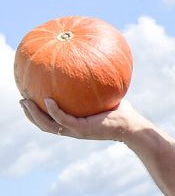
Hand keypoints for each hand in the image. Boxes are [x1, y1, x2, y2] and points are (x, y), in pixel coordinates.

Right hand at [20, 98, 144, 142]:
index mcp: (74, 124)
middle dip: (30, 114)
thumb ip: (92, 86)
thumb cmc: (120, 111)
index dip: (37, 113)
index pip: (50, 121)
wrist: (131, 126)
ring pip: (48, 125)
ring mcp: (76, 131)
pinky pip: (63, 119)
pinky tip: (48, 100)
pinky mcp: (83, 129)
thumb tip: (88, 64)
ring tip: (26, 101)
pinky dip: (53, 111)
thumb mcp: (102, 96)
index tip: (29, 100)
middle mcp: (72, 129)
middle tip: (21, 100)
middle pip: (43, 125)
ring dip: (35, 114)